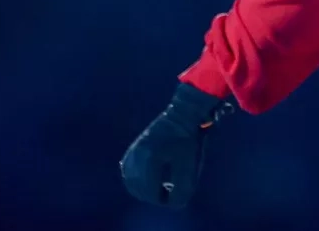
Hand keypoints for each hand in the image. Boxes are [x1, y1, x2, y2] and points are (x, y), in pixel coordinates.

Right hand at [120, 83, 231, 207]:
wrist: (184, 114)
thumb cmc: (189, 140)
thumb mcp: (190, 166)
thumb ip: (183, 188)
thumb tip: (174, 203)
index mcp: (149, 160)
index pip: (151, 193)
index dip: (165, 199)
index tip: (177, 191)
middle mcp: (137, 156)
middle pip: (139, 190)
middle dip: (154, 195)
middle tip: (171, 190)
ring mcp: (133, 152)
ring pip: (132, 182)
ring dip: (146, 188)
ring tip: (163, 183)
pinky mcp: (133, 149)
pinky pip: (129, 172)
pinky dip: (138, 180)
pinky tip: (153, 177)